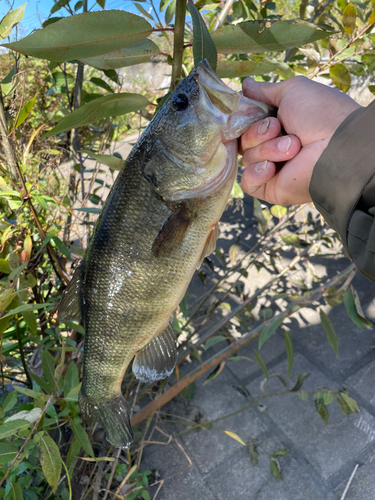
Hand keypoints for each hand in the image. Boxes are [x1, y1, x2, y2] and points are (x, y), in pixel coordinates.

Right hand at [240, 76, 360, 205]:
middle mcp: (274, 148)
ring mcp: (272, 169)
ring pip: (247, 158)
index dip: (246, 118)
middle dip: (258, 132)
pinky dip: (256, 173)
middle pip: (244, 141)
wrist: (336, 147)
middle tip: (278, 128)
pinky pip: (248, 182)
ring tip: (292, 148)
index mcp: (279, 126)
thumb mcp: (293, 91)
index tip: (252, 112)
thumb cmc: (320, 115)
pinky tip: (271, 168)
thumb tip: (245, 86)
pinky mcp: (270, 188)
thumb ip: (265, 90)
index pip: (247, 124)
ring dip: (266, 150)